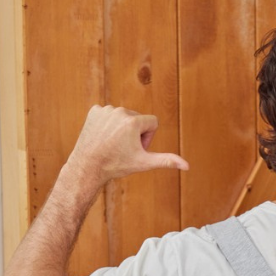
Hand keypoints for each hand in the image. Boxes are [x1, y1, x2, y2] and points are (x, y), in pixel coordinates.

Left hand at [66, 105, 188, 188]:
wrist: (88, 166)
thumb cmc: (117, 165)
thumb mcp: (144, 163)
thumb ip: (166, 161)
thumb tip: (187, 166)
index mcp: (134, 122)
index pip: (152, 122)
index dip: (148, 138)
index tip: (137, 148)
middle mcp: (120, 111)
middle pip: (138, 119)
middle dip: (135, 133)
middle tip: (123, 149)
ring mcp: (106, 110)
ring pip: (123, 117)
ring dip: (121, 129)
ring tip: (112, 144)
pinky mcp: (94, 110)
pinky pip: (108, 115)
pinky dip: (107, 125)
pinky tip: (103, 137)